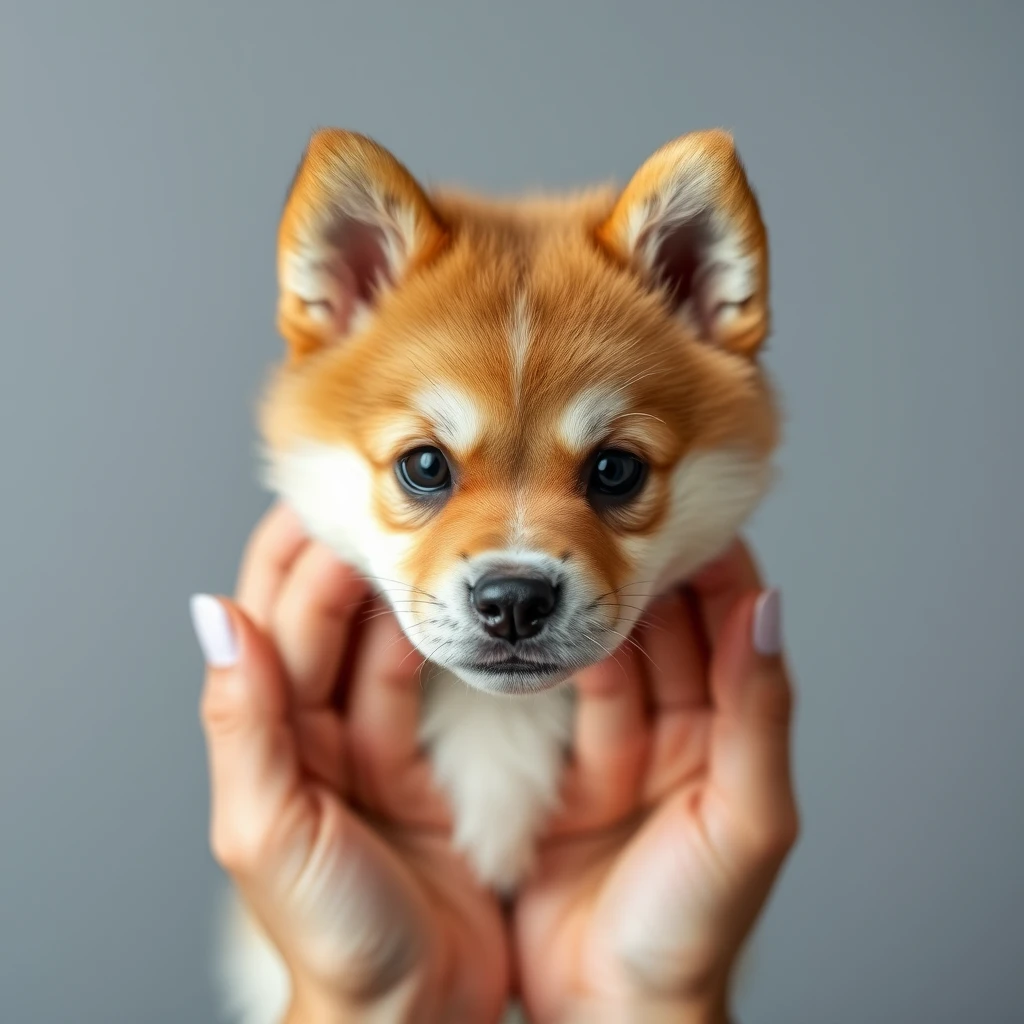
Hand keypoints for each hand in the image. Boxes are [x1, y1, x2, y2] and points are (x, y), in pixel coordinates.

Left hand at [194, 504, 508, 1022]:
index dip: (293, 555)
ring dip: (399, 585)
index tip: (330, 495)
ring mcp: (374, 743)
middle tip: (399, 498)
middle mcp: (315, 732)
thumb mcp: (274, 830)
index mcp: (270, 739)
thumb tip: (214, 617)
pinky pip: (429, 682)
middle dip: (353, 553)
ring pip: (380, 639)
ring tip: (432, 532)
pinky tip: (460, 603)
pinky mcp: (432, 761)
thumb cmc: (337, 938)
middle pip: (327, 617)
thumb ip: (244, 724)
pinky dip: (440, 637)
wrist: (418, 1011)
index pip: (272, 620)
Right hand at [514, 542, 798, 1023]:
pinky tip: (524, 616)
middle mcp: (677, 730)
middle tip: (604, 504)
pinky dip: (543, 653)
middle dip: (639, 565)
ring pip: (605, 650)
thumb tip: (768, 610)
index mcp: (731, 735)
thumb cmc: (690, 927)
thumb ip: (758, 713)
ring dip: (585, 601)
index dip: (713, 559)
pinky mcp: (559, 767)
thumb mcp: (743, 818)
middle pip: (664, 624)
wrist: (607, 1008)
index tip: (685, 499)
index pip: (730, 621)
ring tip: (559, 543)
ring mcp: (614, 745)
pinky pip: (555, 695)